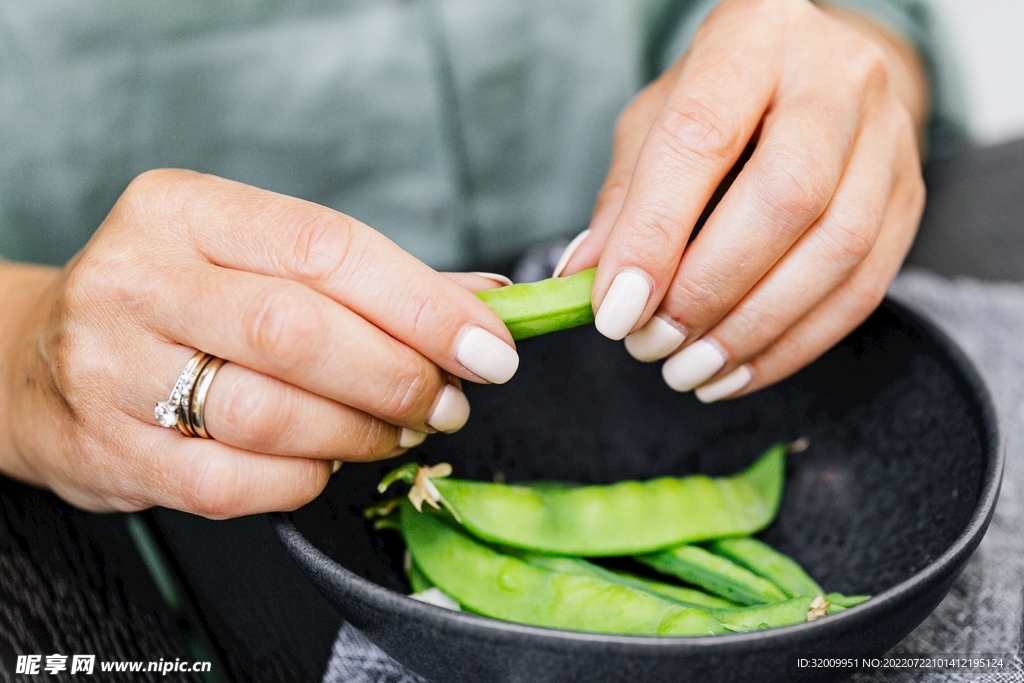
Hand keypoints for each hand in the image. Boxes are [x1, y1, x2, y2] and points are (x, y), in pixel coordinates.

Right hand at [0, 170, 518, 515]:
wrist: (39, 361)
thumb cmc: (174, 303)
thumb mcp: (253, 258)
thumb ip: (370, 279)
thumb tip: (486, 298)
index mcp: (184, 210)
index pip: (327, 248)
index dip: (424, 303)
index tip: (488, 345)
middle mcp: (138, 278)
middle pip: (301, 333)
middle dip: (400, 376)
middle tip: (447, 400)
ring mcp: (113, 368)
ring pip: (273, 415)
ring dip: (362, 433)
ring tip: (398, 429)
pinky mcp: (109, 450)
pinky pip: (236, 483)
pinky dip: (304, 479)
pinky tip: (324, 462)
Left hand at [557, 0, 927, 401]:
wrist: (817, 75)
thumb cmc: (721, 100)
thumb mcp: (656, 122)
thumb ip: (624, 198)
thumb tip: (583, 279)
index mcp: (753, 37)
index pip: (700, 137)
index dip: (655, 234)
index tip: (616, 310)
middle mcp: (836, 75)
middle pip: (786, 197)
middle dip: (709, 289)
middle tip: (652, 345)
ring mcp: (889, 135)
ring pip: (836, 250)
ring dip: (753, 330)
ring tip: (689, 371)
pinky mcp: (911, 196)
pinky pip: (864, 287)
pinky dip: (794, 345)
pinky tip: (738, 372)